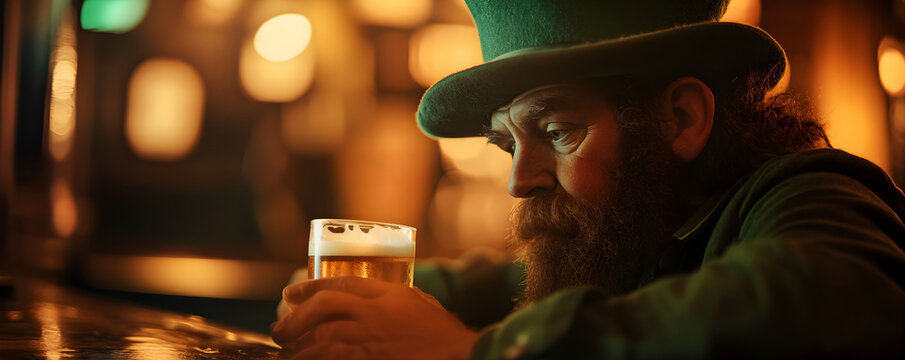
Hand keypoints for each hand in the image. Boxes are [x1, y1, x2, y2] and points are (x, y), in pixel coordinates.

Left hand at [272, 276, 478, 358]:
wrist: (458, 356)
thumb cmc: (439, 331)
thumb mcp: (414, 300)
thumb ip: (383, 295)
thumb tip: (356, 296)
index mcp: (383, 296)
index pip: (338, 285)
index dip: (309, 286)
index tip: (290, 293)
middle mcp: (372, 318)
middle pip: (322, 311)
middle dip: (295, 319)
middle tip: (280, 330)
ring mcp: (368, 345)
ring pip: (321, 342)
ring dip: (298, 347)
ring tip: (286, 352)